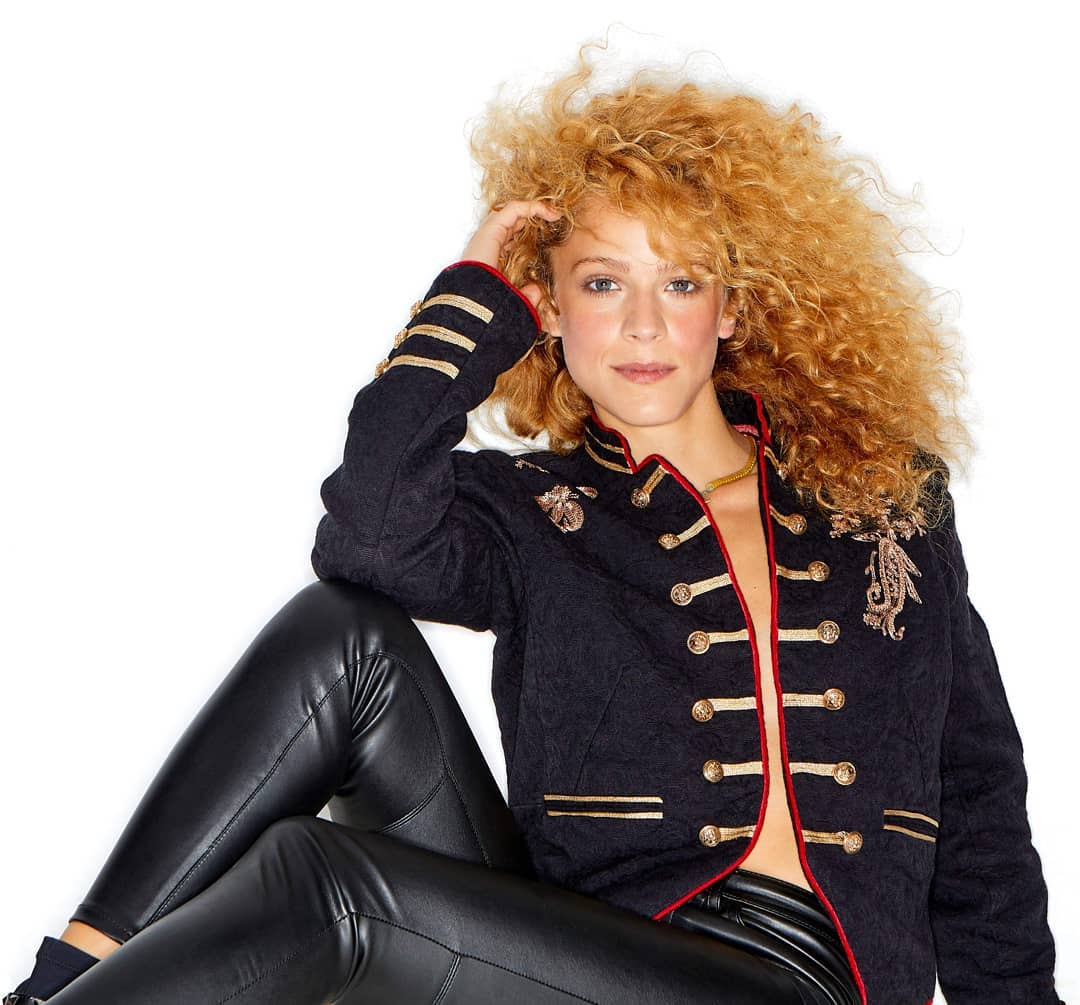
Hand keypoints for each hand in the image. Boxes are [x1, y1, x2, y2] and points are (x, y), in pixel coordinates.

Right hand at [461, 200, 561, 314]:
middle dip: (533, 217)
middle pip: (512, 222)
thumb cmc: (488, 305)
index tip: (550, 235)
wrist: (473, 306)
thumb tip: (537, 291)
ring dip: (535, 209)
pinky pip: (514, 209)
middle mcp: (488, 243)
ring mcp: (488, 235)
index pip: (511, 237)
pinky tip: (549, 213)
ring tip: (554, 214)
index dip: (529, 233)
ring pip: (513, 212)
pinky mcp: (491, 229)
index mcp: (491, 257)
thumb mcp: (514, 300)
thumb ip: (526, 296)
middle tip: (554, 219)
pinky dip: (532, 207)